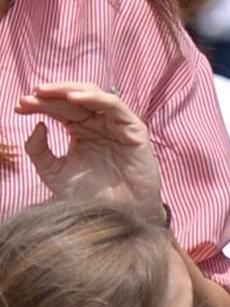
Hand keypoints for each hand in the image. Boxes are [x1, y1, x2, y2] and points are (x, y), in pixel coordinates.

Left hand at [18, 81, 166, 217]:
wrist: (120, 217)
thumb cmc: (91, 197)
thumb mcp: (54, 173)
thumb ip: (38, 151)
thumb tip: (37, 125)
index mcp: (80, 131)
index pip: (58, 109)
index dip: (38, 104)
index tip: (19, 107)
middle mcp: (97, 124)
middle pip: (72, 99)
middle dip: (50, 95)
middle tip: (30, 96)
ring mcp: (115, 125)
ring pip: (92, 95)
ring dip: (68, 90)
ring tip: (46, 92)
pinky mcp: (133, 129)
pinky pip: (114, 105)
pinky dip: (94, 98)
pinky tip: (73, 99)